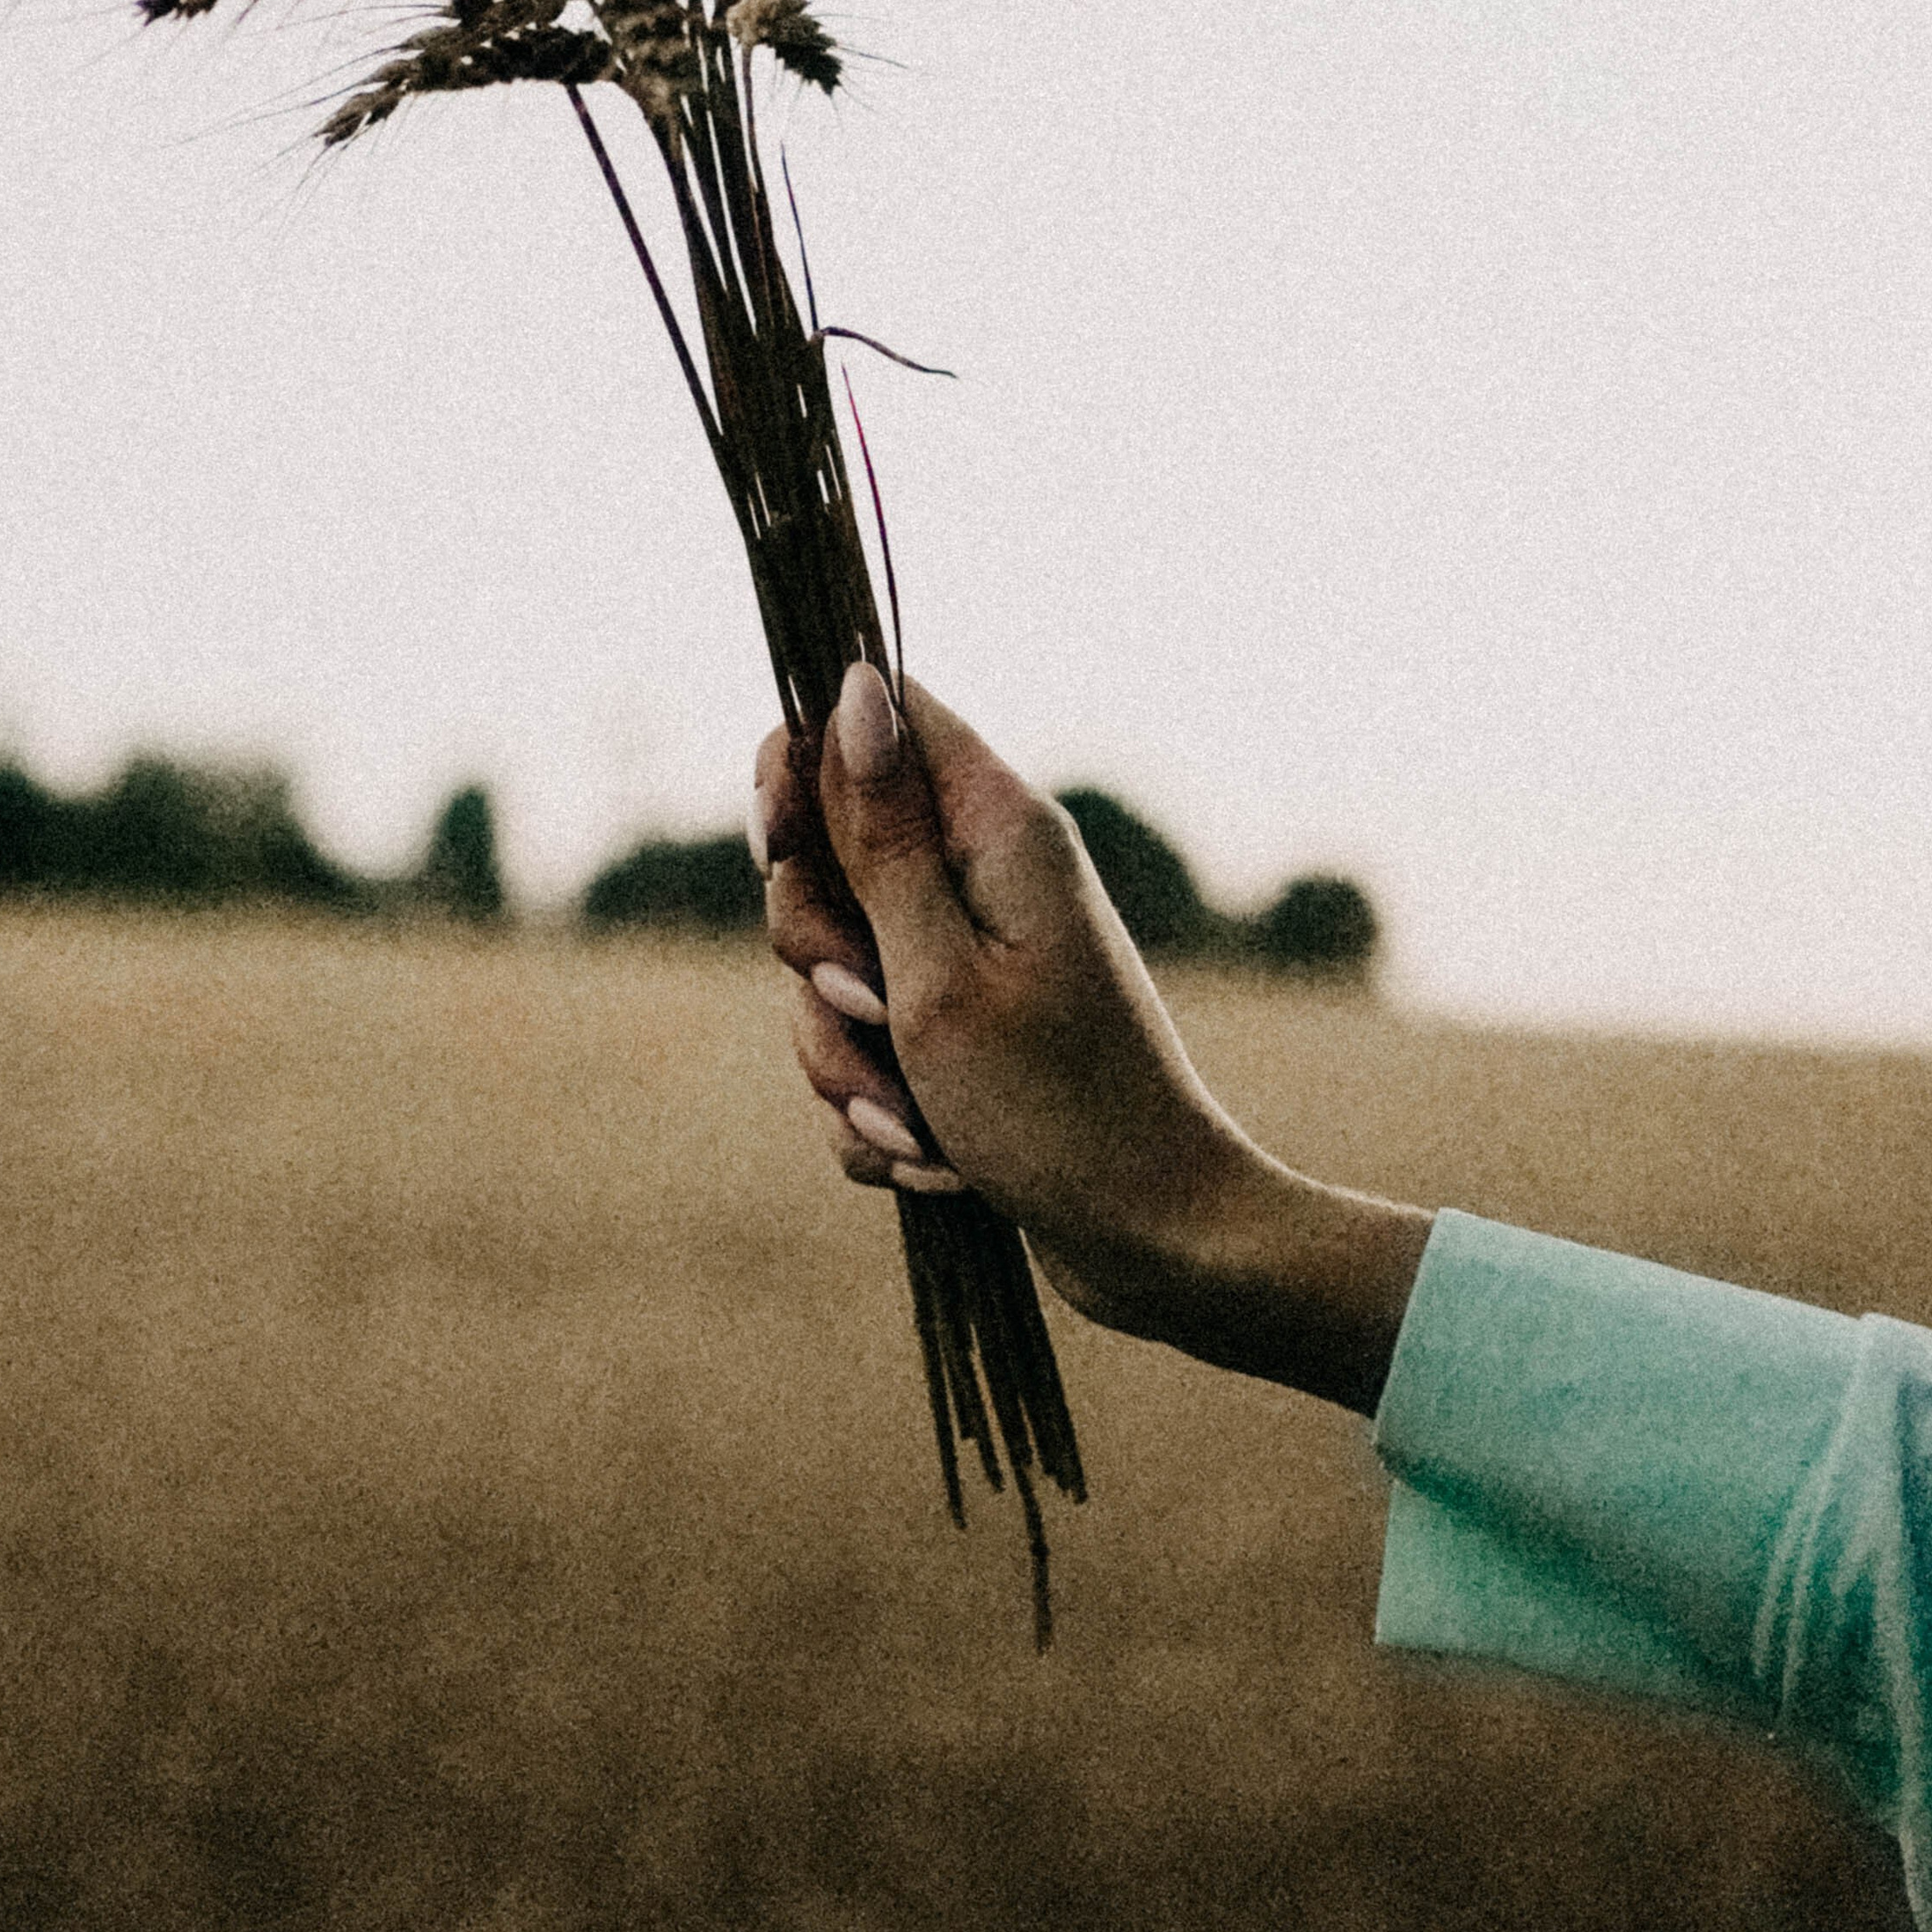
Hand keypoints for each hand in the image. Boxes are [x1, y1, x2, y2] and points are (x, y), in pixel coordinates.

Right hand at [754, 666, 1431, 1414]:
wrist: (1155, 1245)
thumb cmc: (1059, 1111)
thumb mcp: (940, 973)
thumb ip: (881, 836)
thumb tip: (854, 686)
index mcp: (998, 828)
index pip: (876, 716)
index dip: (799, 766)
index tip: (777, 847)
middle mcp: (984, 876)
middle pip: (828, 856)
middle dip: (817, 955)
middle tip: (874, 1009)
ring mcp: (970, 958)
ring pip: (832, 970)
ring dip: (846, 1058)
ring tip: (917, 1124)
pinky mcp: (958, 1035)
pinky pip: (861, 1049)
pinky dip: (879, 1110)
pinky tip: (934, 1159)